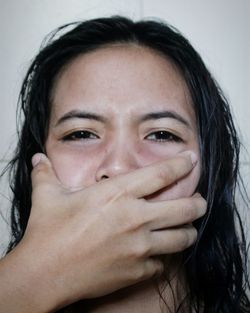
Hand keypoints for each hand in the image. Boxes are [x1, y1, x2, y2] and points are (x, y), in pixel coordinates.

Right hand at [0, 152, 205, 311]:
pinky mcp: (138, 270)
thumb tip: (37, 159)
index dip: (181, 164)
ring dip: (188, 230)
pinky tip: (157, 253)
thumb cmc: (47, 233)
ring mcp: (140, 246)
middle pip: (185, 208)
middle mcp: (135, 218)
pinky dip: (163, 256)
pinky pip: (162, 263)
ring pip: (182, 237)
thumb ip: (45, 174)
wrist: (44, 274)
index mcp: (118, 194)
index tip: (191, 159)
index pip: (161, 174)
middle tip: (199, 201)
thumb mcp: (46, 196)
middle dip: (198, 203)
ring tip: (186, 227)